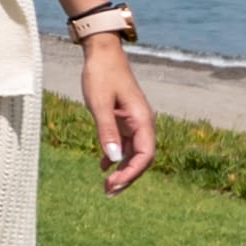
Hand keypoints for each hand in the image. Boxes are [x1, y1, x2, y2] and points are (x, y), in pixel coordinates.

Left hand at [82, 38, 153, 190]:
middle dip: (127, 177)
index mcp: (142, 120)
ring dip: (121, 170)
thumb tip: (115, 160)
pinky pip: (124, 143)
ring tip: (106, 187)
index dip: (132, 173)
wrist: (102, 53)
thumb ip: (107, 131)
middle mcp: (142, 123)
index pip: (145, 155)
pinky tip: (103, 167)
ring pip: (132, 153)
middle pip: (141, 158)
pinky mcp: (124, 118)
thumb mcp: (100, 104)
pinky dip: (115, 156)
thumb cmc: (101, 75)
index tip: (114, 184)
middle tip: (108, 192)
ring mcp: (134, 121)